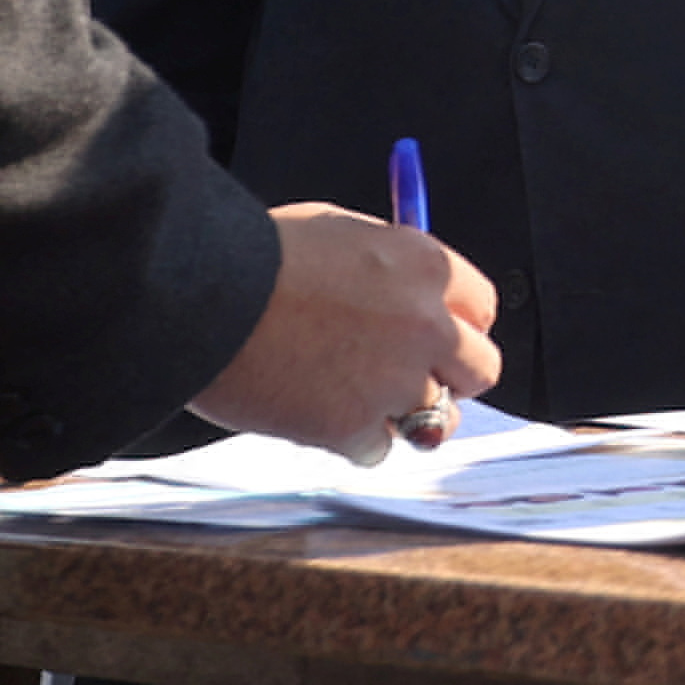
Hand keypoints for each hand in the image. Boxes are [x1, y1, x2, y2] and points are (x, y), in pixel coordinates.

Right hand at [188, 203, 501, 451]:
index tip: (438, 339)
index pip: (482, 308)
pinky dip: (350, 441)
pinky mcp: (354, 427)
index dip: (458, 326)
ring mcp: (394, 380)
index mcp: (426, 266)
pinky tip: (314, 415)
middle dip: (451, 378)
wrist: (201, 294)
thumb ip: (388, 267)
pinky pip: (376, 450)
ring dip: (405, 417)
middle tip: (414, 381)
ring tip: (362, 404)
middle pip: (480, 370)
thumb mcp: (340, 234)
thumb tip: (410, 292)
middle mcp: (425, 323)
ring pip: (437, 421)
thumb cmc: (257, 256)